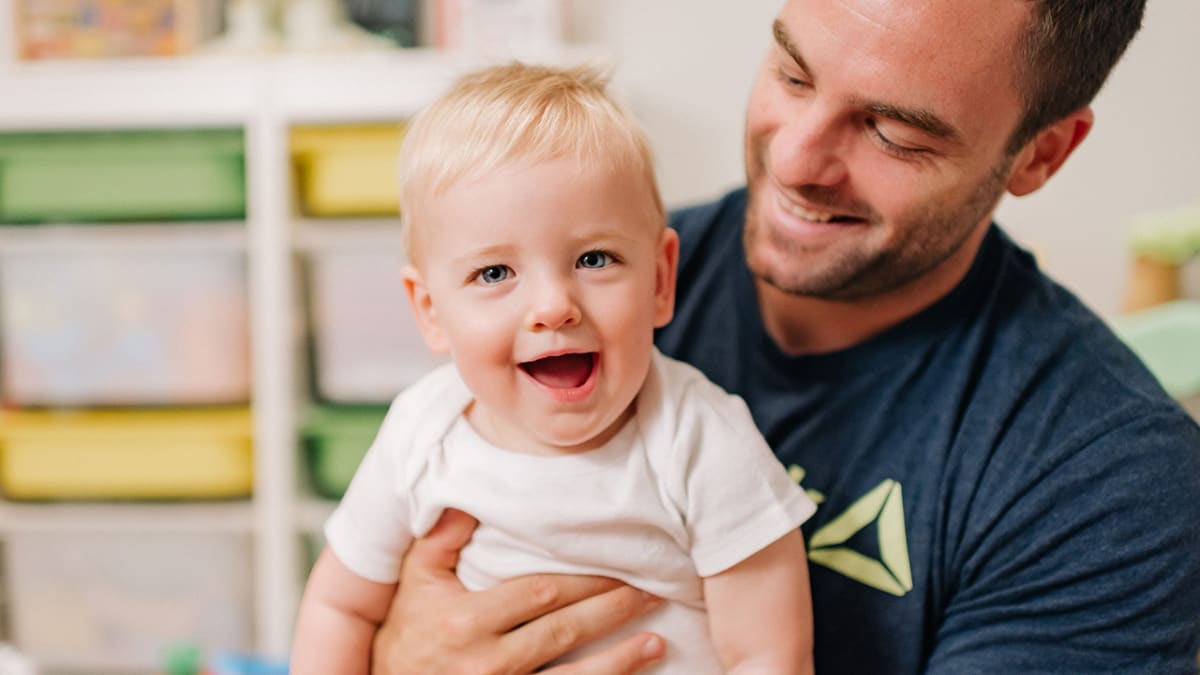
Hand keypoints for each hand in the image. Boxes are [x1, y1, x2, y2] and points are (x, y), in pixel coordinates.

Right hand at [371, 509, 665, 674]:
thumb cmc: (408, 633)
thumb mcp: (416, 583)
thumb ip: (440, 541)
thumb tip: (470, 498)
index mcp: (467, 621)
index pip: (539, 594)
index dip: (583, 581)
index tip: (619, 566)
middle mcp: (487, 663)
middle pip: (563, 632)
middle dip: (611, 611)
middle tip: (650, 591)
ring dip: (620, 660)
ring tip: (657, 642)